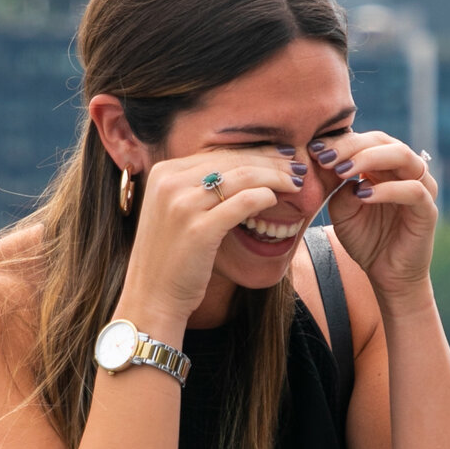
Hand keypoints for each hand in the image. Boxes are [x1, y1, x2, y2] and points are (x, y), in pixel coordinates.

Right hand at [116, 148, 296, 335]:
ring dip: (275, 177)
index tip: (281, 156)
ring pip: (242, 176)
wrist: (152, 296)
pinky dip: (263, 197)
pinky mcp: (198, 229)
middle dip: (271, 161)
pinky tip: (275, 199)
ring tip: (296, 182)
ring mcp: (182, 205)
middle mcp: (170, 182)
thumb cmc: (172, 256)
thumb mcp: (177, 211)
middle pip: (233, 160)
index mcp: (164, 172)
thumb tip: (245, 168)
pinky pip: (242, 203)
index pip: (220, 153)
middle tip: (297, 166)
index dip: (256, 152)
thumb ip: (199, 187)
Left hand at [313, 131, 437, 296]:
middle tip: (324, 158)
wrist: (386, 275)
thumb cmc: (366, 239)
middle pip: (383, 141)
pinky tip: (363, 195)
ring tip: (341, 171)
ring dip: (368, 159)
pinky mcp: (428, 210)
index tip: (313, 151)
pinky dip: (387, 189)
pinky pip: (413, 190)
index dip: (340, 142)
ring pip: (401, 156)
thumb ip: (340, 187)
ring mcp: (421, 187)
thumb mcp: (342, 210)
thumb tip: (336, 165)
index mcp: (386, 167)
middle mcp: (406, 171)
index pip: (366, 140)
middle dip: (351, 146)